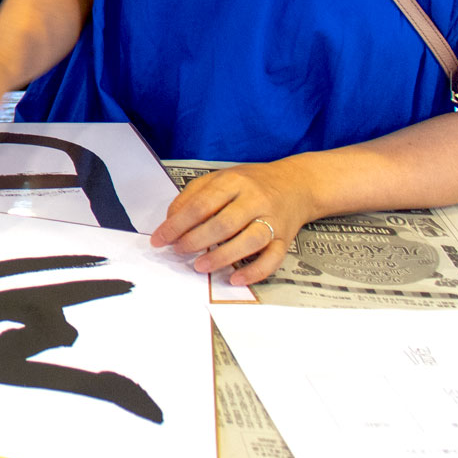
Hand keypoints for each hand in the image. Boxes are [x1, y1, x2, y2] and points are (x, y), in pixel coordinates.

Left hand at [149, 160, 312, 285]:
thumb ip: (192, 196)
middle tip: (178, 251)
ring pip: (250, 241)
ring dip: (222, 257)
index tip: (160, 239)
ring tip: (200, 266)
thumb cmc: (251, 183)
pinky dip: (255, 271)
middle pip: (224, 224)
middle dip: (196, 241)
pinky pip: (273, 259)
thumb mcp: (219, 179)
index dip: (177, 224)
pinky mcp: (286, 239)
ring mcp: (273, 220)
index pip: (201, 205)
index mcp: (234, 182)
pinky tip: (235, 278)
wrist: (297, 184)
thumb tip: (170, 221)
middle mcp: (255, 200)